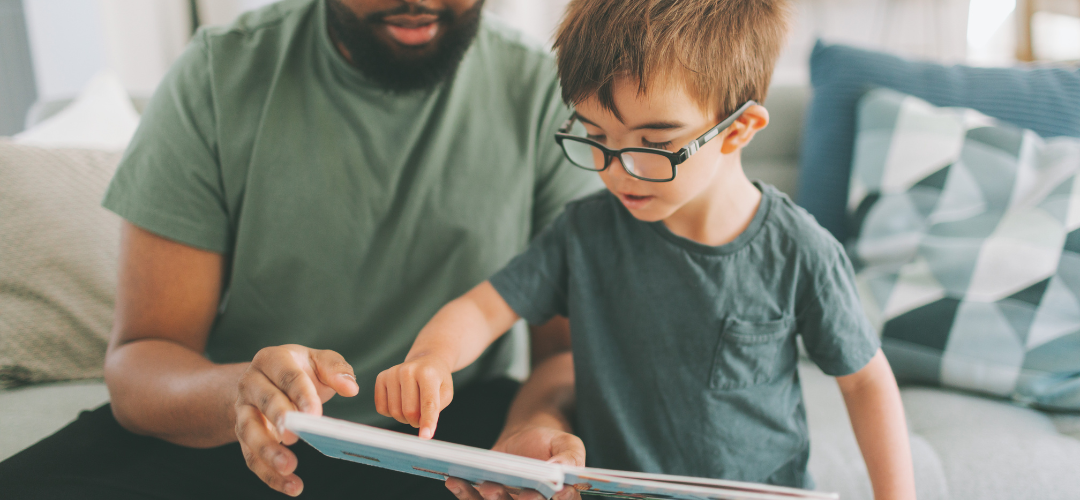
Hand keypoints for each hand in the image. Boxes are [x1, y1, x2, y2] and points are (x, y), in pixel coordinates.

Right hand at [234, 344, 358, 496]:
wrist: (268, 379)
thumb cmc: (301, 370)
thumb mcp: (320, 361)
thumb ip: (336, 369)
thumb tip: (351, 388)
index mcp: (272, 359)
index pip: (287, 376)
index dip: (301, 394)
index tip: (314, 414)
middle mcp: (252, 382)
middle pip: (264, 400)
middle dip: (279, 417)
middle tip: (296, 436)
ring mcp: (244, 409)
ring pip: (249, 431)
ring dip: (268, 451)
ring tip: (288, 467)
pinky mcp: (243, 434)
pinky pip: (251, 456)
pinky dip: (268, 474)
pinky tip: (290, 486)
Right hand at [374, 354, 453, 438]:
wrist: (426, 361)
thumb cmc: (437, 381)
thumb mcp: (446, 393)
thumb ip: (435, 409)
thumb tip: (421, 426)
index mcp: (428, 374)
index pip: (428, 403)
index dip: (427, 421)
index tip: (426, 436)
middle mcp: (408, 370)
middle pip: (410, 412)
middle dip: (417, 421)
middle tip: (422, 415)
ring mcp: (392, 373)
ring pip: (395, 412)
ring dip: (405, 418)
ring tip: (413, 407)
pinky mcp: (381, 378)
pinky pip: (382, 408)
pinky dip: (391, 413)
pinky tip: (400, 402)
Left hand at [445, 426, 585, 499]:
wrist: (526, 437)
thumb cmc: (550, 443)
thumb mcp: (567, 443)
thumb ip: (571, 457)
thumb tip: (560, 470)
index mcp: (562, 498)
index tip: (552, 492)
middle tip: (516, 493)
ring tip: (487, 486)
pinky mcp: (488, 498)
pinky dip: (464, 492)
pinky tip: (456, 480)